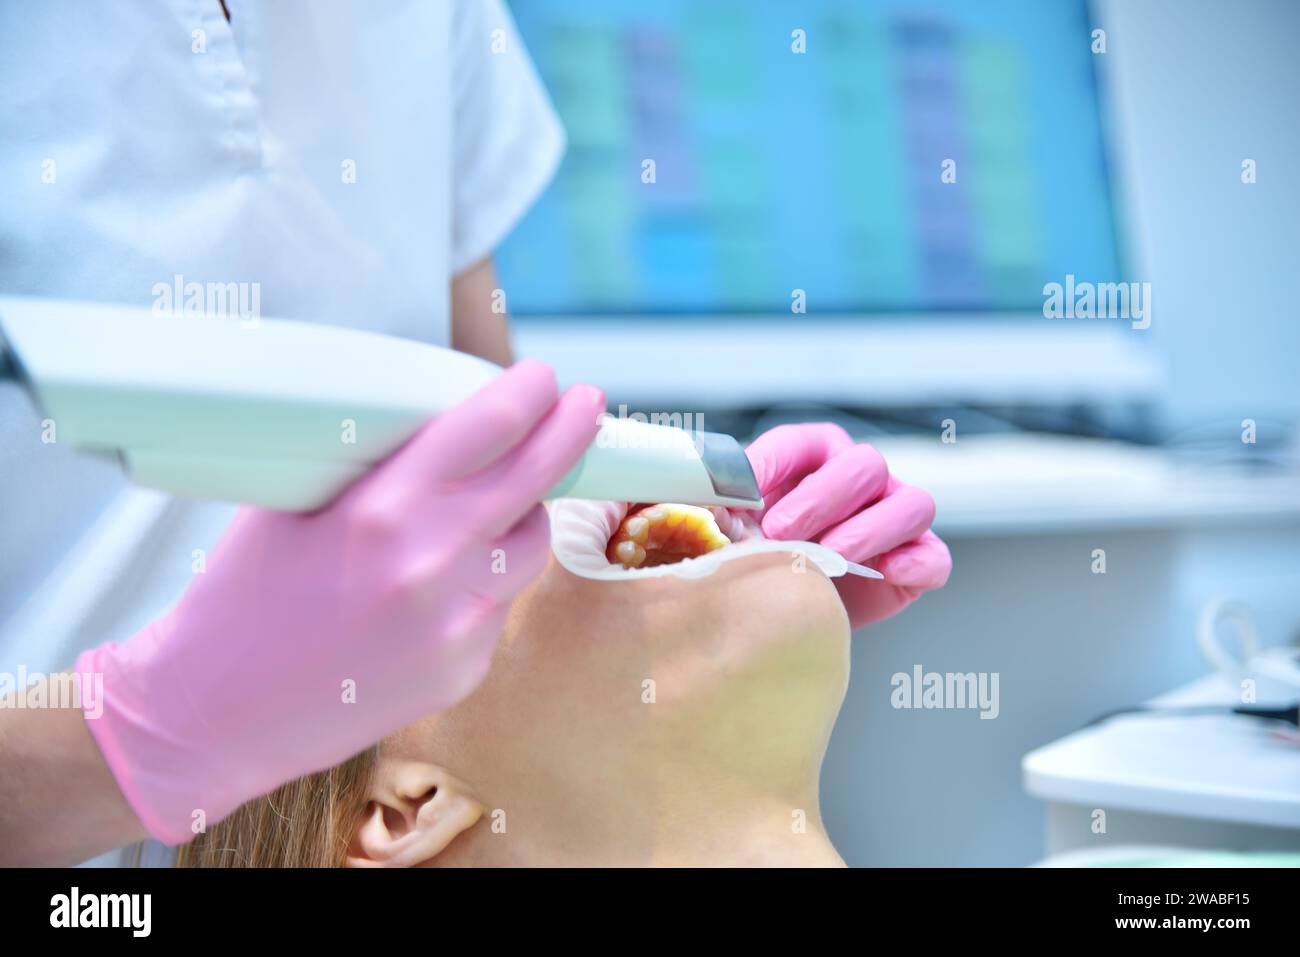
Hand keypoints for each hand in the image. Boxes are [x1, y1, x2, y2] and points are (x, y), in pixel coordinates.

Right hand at [75, 359, 604, 843]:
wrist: (214, 715)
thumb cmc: (240, 598)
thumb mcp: (290, 503)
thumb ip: (371, 465)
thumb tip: (439, 423)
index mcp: (383, 509)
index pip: (490, 427)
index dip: (530, 392)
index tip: (543, 377)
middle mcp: (432, 565)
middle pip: (537, 478)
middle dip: (571, 431)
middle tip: (586, 403)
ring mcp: (456, 624)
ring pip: (531, 545)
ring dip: (524, 514)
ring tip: (492, 505)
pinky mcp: (463, 669)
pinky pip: (500, 602)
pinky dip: (485, 581)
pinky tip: (436, 587)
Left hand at [744, 423, 950, 628]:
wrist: (792, 612)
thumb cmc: (765, 557)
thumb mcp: (740, 530)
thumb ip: (727, 514)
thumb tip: (706, 509)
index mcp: (814, 457)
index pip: (798, 444)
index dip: (770, 463)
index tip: (740, 497)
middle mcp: (861, 477)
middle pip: (864, 465)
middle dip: (820, 498)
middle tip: (781, 532)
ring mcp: (896, 514)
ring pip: (911, 503)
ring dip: (868, 530)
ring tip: (828, 558)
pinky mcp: (918, 559)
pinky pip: (933, 555)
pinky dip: (914, 563)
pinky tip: (883, 573)